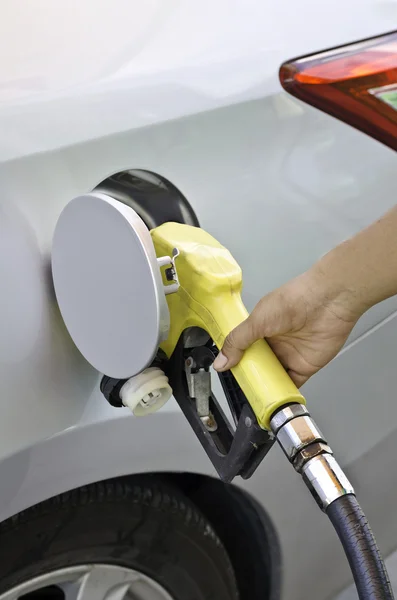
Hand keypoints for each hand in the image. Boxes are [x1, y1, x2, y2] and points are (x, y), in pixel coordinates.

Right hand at [213, 269, 361, 386]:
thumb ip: (238, 342)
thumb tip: (221, 361)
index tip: (226, 373)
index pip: (243, 347)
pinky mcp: (305, 366)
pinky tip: (274, 400)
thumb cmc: (294, 301)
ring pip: (273, 376)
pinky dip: (284, 393)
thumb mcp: (258, 320)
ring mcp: (289, 355)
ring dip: (265, 387)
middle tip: (238, 389)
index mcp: (260, 327)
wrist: (328, 301)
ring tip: (252, 399)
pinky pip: (292, 384)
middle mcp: (274, 342)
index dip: (235, 360)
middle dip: (249, 376)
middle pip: (258, 364)